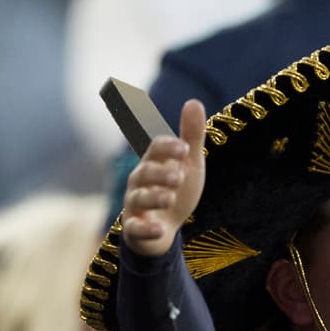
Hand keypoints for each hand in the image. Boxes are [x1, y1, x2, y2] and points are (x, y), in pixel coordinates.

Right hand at [122, 99, 205, 255]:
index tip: (185, 148)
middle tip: (178, 177)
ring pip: (139, 199)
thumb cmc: (176, 190)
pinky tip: (159, 229)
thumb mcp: (189, 164)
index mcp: (154, 162)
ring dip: (154, 198)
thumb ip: (191, 137)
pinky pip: (135, 229)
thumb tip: (194, 101)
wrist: (165, 229)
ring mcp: (136, 206)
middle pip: (144, 173)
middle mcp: (140, 182)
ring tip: (171, 198)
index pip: (155, 149)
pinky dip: (146, 229)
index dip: (167, 147)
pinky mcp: (136, 230)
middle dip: (160, 174)